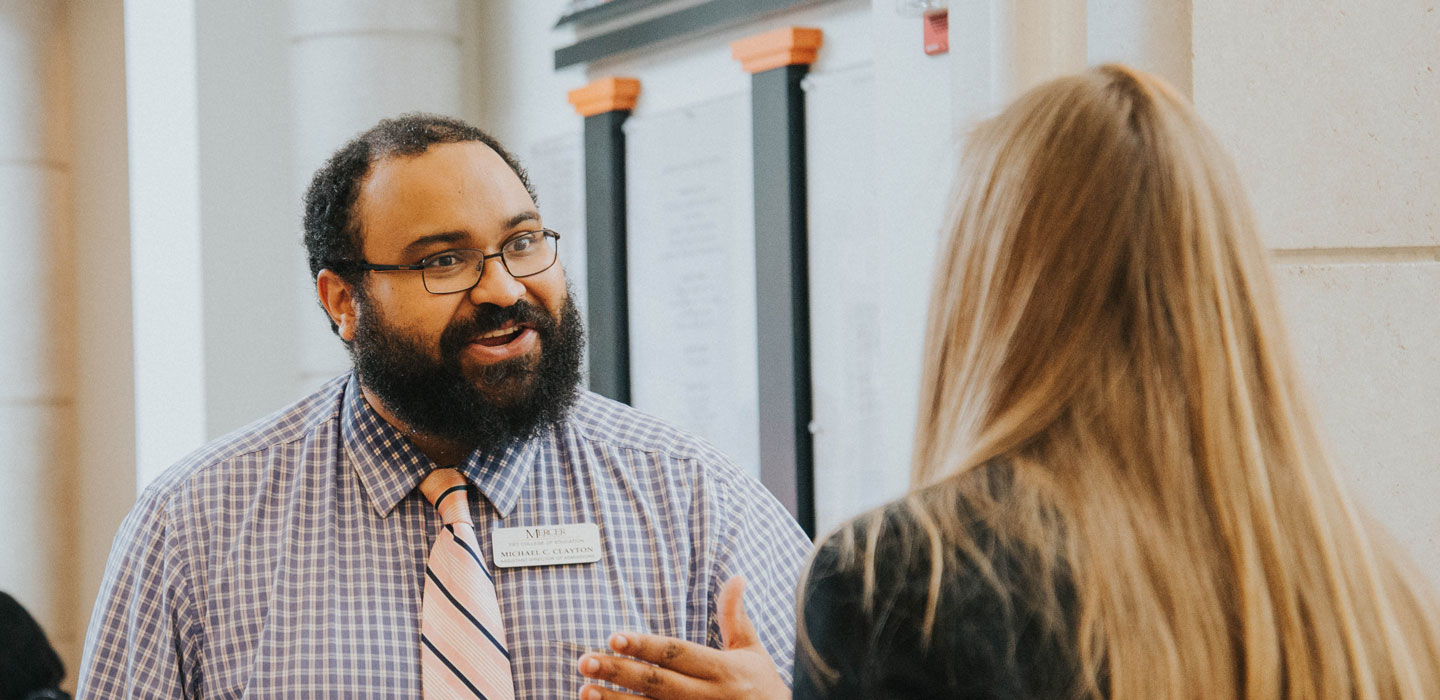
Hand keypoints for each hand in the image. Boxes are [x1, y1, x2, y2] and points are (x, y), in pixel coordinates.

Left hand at [577, 576, 789, 699]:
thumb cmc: (761, 686)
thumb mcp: (752, 650)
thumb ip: (735, 616)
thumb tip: (735, 577)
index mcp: (721, 670)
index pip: (676, 654)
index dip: (645, 646)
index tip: (614, 637)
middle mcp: (706, 697)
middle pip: (657, 683)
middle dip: (619, 672)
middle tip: (585, 661)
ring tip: (586, 691)